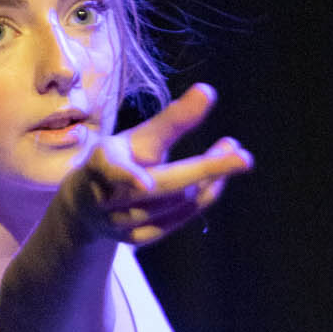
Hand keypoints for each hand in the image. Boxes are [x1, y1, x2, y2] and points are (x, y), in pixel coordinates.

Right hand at [65, 84, 252, 245]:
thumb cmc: (121, 159)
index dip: (128, 176)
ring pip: (179, 202)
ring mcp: (121, 224)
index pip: (113, 169)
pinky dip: (205, 196)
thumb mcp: (139, 137)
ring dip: (212, 177)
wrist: (89, 204)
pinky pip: (181, 218)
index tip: (143, 185)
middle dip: (206, 170)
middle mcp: (108, 198)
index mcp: (100, 164)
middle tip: (244, 156)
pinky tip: (218, 179)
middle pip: (164, 187)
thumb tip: (208, 91)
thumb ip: (173, 119)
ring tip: (233, 150)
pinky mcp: (137, 240)